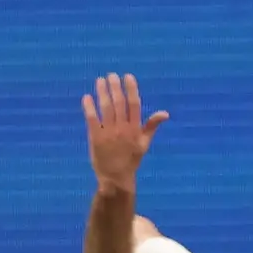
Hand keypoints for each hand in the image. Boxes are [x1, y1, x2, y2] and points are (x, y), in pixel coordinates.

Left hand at [81, 71, 165, 188]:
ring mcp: (108, 133)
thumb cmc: (131, 160)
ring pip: (105, 108)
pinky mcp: (96, 138)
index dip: (131, 89)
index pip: (134, 104)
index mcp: (135, 129)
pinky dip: (89, 108)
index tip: (127, 76)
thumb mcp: (144, 144)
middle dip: (115, 87)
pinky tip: (86, 97)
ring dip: (102, 93)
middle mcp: (122, 128)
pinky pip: (92, 119)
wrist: (115, 178)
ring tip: (100, 81)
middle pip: (119, 103)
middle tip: (111, 75)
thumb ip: (152, 126)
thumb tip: (165, 113)